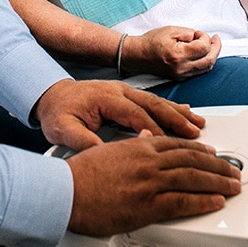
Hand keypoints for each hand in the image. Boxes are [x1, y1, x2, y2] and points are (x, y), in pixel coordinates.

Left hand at [32, 79, 204, 151]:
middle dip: (176, 120)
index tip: (167, 147)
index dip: (153, 130)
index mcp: (106, 98)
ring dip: (179, 113)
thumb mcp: (62, 129)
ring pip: (157, 101)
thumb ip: (82, 141)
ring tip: (198, 124)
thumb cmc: (56, 113)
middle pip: (153, 104)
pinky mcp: (126, 95)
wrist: (49, 95)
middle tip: (195, 134)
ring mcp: (124, 91)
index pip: (135, 115)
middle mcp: (119, 91)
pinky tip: (185, 113)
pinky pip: (153, 101)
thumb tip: (102, 155)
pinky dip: (171, 108)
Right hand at [66, 135, 241, 235]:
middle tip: (232, 169)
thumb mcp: (107, 149)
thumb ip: (129, 142)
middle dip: (216, 164)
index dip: (198, 148)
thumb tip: (142, 135)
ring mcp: (150, 182)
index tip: (212, 152)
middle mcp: (148, 160)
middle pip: (191, 159)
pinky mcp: (148, 204)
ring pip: (193, 177)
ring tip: (232, 185)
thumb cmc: (80, 174)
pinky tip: (215, 202)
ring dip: (218, 181)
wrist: (66, 191)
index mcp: (138, 145)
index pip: (177, 144)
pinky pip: (183, 202)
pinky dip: (203, 201)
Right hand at [126, 26, 220, 78]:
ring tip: (211, 45)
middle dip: (215, 48)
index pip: (203, 48)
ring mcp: (181, 75)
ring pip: (206, 68)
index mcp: (179, 55)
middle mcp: (181, 68)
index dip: (205, 37)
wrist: (137, 55)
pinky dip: (204, 62)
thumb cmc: (150, 42)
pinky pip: (198, 72)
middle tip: (215, 39)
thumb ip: (189, 33)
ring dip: (212, 56)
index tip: (199, 33)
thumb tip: (200, 38)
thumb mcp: (171, 30)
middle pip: (209, 60)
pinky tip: (202, 54)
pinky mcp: (180, 78)